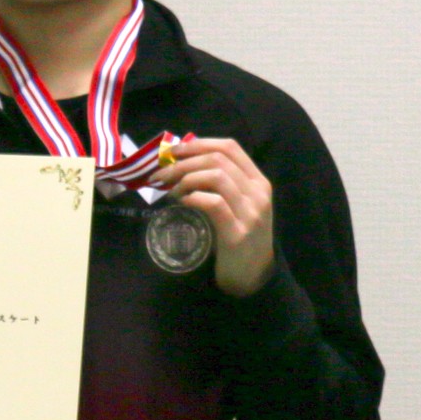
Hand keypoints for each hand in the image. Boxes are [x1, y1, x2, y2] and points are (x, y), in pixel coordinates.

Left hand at [152, 137, 276, 297]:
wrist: (253, 276)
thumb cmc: (240, 237)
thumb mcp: (238, 205)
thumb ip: (222, 185)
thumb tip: (182, 164)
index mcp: (259, 182)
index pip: (230, 147)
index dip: (198, 144)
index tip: (174, 151)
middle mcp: (258, 193)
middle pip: (218, 160)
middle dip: (183, 162)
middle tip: (161, 174)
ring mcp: (250, 212)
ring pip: (216, 177)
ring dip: (185, 179)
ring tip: (171, 191)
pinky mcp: (237, 233)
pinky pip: (213, 203)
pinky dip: (193, 198)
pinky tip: (182, 203)